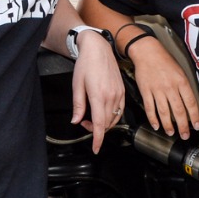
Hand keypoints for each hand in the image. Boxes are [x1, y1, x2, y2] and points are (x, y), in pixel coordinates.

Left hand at [71, 30, 124, 153]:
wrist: (98, 49)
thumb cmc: (86, 64)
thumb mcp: (77, 85)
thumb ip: (78, 105)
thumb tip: (76, 120)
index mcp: (98, 95)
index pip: (99, 124)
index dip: (98, 139)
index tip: (95, 149)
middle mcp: (111, 96)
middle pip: (106, 123)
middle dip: (95, 129)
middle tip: (83, 122)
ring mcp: (119, 94)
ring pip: (114, 119)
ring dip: (103, 123)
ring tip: (91, 116)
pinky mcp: (122, 91)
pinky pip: (120, 111)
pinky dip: (112, 117)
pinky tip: (103, 113)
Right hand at [128, 40, 198, 139]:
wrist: (147, 52)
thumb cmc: (164, 60)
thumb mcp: (180, 70)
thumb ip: (185, 86)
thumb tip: (189, 103)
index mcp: (181, 81)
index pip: (190, 102)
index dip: (194, 116)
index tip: (197, 126)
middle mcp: (170, 87)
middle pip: (178, 110)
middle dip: (183, 125)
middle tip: (185, 135)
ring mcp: (157, 90)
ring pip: (163, 111)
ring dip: (168, 125)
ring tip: (171, 133)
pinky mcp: (145, 91)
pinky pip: (150, 107)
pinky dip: (152, 118)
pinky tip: (156, 125)